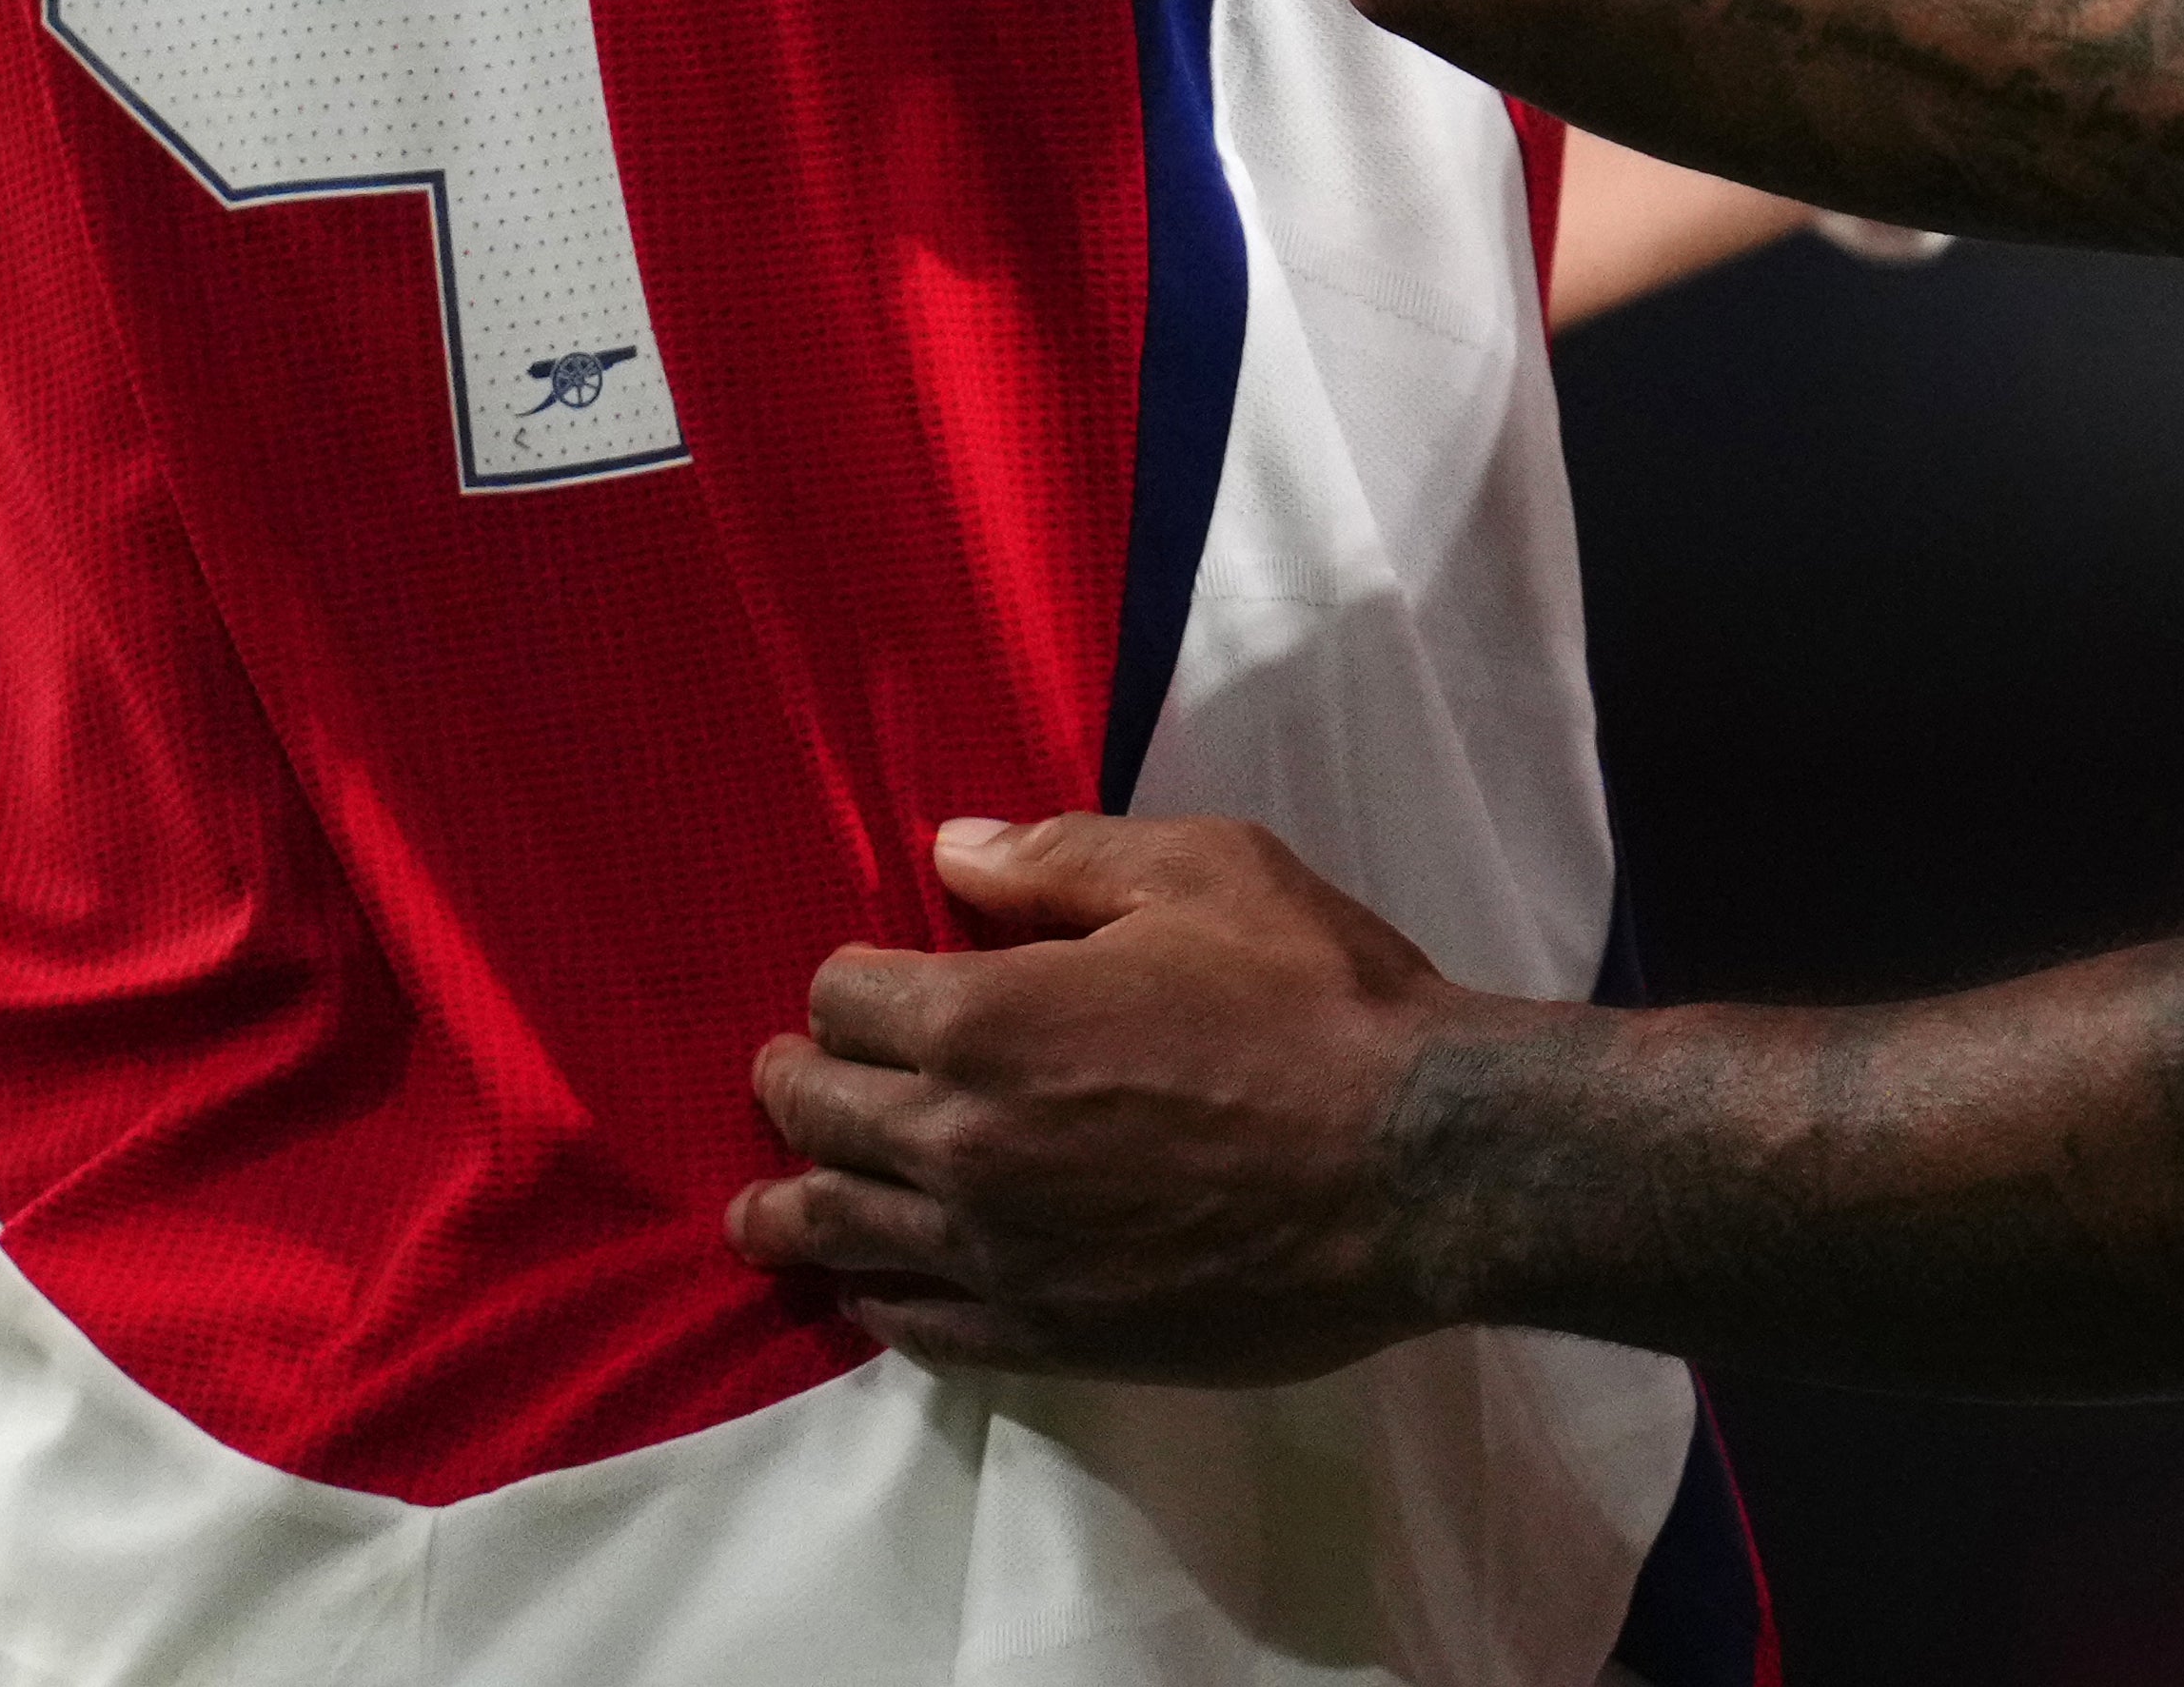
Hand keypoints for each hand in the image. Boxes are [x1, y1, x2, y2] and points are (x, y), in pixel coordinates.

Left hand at [738, 816, 1497, 1383]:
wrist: (1420, 1165)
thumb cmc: (1321, 1000)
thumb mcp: (1213, 873)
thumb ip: (1066, 857)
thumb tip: (953, 850)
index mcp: (986, 1019)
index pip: (845, 998)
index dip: (851, 981)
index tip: (870, 982)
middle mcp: (957, 1142)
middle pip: (817, 1114)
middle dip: (794, 1084)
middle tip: (788, 1079)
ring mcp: (991, 1252)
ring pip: (838, 1231)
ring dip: (788, 1206)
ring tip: (763, 1207)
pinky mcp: (1038, 1333)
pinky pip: (911, 1324)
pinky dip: (872, 1297)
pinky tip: (869, 1288)